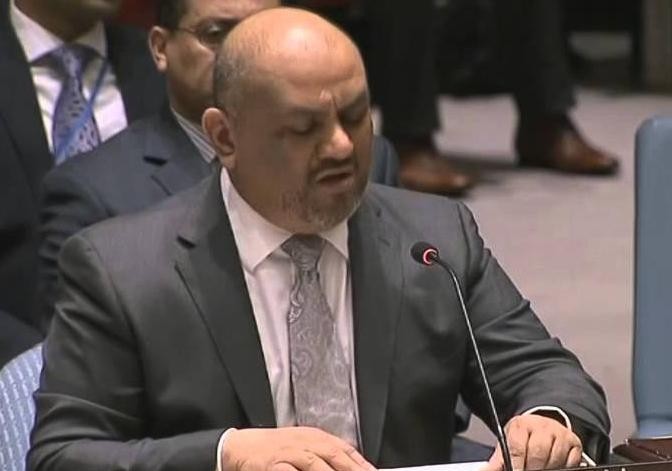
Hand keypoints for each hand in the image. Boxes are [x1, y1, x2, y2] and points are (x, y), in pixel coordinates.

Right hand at [221, 427, 376, 470]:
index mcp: (314, 437)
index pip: (344, 449)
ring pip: (315, 464)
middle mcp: (304, 443)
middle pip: (333, 456)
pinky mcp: (273, 465)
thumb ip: (325, 453)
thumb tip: (352, 463)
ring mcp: (289, 453)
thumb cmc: (274, 448)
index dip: (361, 463)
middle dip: (351, 469)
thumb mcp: (302, 445)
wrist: (241, 447)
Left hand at [483, 415, 582, 470]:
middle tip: (528, 470)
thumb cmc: (523, 437)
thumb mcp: (508, 443)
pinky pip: (570, 461)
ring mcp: (559, 433)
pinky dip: (562, 466)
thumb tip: (486, 470)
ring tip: (539, 466)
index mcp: (521, 425)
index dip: (517, 464)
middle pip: (538, 454)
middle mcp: (542, 426)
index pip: (518, 448)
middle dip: (532, 468)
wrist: (541, 424)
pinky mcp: (574, 441)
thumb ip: (499, 459)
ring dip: (547, 468)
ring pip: (555, 459)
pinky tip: (553, 464)